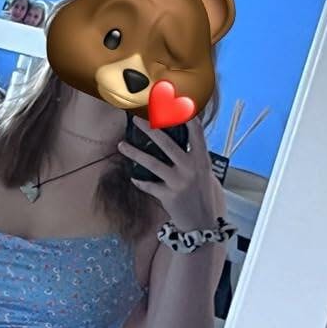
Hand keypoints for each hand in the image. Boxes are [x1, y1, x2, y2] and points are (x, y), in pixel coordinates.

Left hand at [117, 115, 219, 231]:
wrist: (201, 223)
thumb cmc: (202, 196)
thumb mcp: (204, 173)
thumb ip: (194, 157)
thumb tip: (182, 138)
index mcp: (201, 160)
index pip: (195, 133)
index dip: (184, 116)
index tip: (171, 103)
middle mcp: (189, 168)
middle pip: (166, 143)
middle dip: (149, 128)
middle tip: (135, 119)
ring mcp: (178, 182)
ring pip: (152, 163)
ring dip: (134, 153)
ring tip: (121, 145)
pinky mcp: (167, 195)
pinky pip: (149, 185)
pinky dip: (140, 181)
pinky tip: (133, 177)